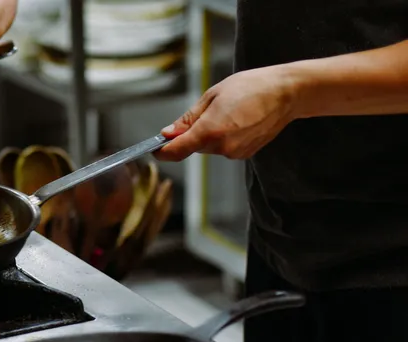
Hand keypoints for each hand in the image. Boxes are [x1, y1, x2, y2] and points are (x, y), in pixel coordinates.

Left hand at [155, 66, 298, 160]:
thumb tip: (168, 133)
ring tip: (229, 111)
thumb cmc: (251, 87)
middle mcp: (222, 147)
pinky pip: (224, 147)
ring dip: (210, 134)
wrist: (286, 93)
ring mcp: (235, 153)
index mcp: (210, 131)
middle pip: (193, 146)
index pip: (176, 150)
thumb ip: (188, 118)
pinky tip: (238, 120)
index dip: (162, 151)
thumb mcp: (213, 95)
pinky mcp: (245, 154)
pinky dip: (224, 136)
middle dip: (192, 133)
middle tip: (209, 110)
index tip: (155, 149)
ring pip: (209, 147)